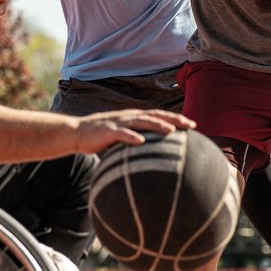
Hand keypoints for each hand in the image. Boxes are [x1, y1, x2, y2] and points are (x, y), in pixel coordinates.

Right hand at [73, 108, 194, 152]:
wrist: (77, 133)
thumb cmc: (103, 138)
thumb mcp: (123, 138)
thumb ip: (137, 141)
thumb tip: (154, 155)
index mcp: (134, 118)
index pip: (159, 115)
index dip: (176, 119)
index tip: (193, 124)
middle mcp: (129, 117)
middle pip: (155, 116)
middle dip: (174, 120)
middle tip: (191, 125)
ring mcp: (119, 122)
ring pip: (141, 121)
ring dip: (157, 125)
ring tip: (171, 131)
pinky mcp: (107, 131)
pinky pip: (121, 134)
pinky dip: (131, 137)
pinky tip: (141, 141)